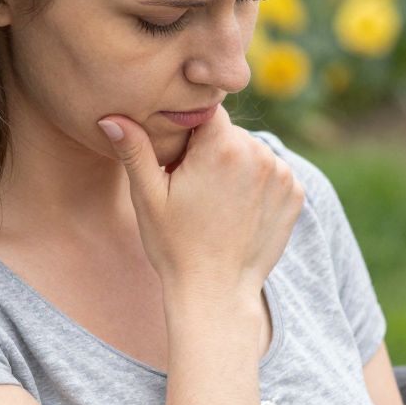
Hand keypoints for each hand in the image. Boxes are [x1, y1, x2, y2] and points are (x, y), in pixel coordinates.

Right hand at [100, 100, 302, 296]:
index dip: (188, 129)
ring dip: (236, 166)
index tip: (179, 156)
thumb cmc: (175, 246)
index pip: (205, 111)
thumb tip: (109, 116)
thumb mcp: (149, 197)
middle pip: (229, 133)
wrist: (217, 292)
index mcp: (223, 146)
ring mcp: (283, 175)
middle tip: (193, 186)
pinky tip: (238, 210)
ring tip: (216, 202)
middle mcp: (259, 153)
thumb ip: (134, 150)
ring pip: (252, 152)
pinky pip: (272, 173)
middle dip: (211, 149)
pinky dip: (257, 184)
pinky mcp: (296, 194)